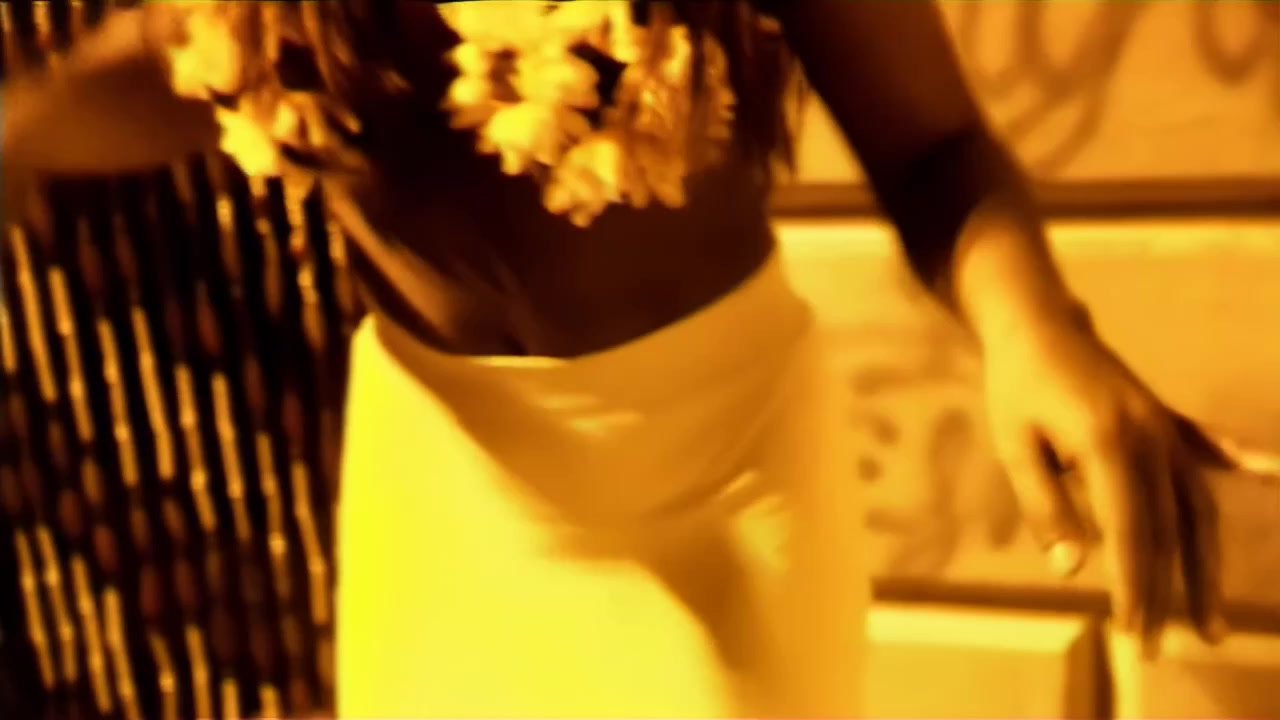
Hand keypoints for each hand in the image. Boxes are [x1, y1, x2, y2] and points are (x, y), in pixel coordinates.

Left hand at [981, 308, 1229, 654]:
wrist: (1036, 321)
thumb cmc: (1016, 385)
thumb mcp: (1014, 445)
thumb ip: (1044, 505)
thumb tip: (1071, 569)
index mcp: (1110, 446)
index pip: (1130, 533)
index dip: (1134, 587)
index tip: (1133, 632)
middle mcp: (1151, 439)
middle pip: (1169, 530)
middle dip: (1168, 594)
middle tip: (1161, 647)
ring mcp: (1165, 427)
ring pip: (1197, 505)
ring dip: (1206, 564)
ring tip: (1212, 619)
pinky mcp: (1167, 418)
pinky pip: (1207, 448)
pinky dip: (1240, 462)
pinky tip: (1269, 473)